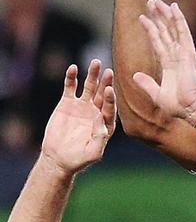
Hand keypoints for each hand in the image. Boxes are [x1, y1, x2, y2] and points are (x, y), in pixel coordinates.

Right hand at [42, 60, 114, 174]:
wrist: (58, 157)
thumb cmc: (78, 159)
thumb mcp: (93, 153)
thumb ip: (100, 139)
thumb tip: (102, 121)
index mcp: (106, 123)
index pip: (110, 109)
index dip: (110, 100)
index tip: (110, 90)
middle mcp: (96, 112)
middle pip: (103, 94)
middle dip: (106, 83)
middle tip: (109, 71)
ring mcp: (83, 106)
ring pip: (90, 87)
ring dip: (92, 75)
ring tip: (96, 63)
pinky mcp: (68, 102)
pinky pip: (70, 87)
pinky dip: (71, 78)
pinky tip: (73, 68)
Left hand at [134, 0, 195, 121]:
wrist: (192, 109)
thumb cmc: (178, 106)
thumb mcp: (157, 95)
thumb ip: (147, 84)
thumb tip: (134, 76)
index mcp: (169, 65)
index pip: (158, 42)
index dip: (150, 29)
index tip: (143, 17)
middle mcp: (176, 56)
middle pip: (165, 31)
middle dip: (158, 16)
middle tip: (151, 2)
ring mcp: (183, 53)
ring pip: (173, 28)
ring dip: (165, 14)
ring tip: (157, 0)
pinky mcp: (189, 53)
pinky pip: (183, 32)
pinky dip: (179, 19)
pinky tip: (174, 7)